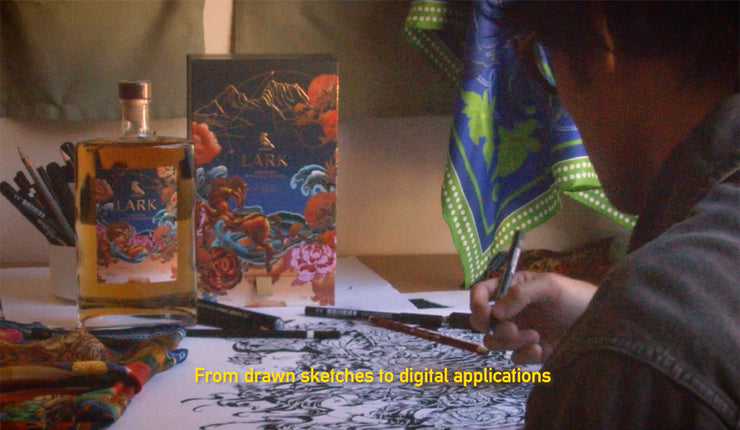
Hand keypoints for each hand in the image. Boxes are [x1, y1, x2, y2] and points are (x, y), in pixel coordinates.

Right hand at [470, 271, 596, 363]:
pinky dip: (524, 354)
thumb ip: (520, 294)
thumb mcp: (549, 286)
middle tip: (512, 328)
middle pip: (482, 322)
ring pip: (496, 341)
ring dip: (511, 340)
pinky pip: (515, 358)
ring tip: (535, 337)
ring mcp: (520, 332)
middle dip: (493, 327)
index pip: (482, 293)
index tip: (484, 314)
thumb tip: (495, 312)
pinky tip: (541, 348)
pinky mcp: (531, 352)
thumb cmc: (575, 297)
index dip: (476, 302)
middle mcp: (511, 311)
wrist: (601, 324)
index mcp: (512, 290)